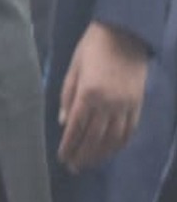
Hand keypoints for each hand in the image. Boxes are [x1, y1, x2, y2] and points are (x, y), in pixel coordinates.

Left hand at [59, 21, 147, 171]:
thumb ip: (67, 96)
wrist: (125, 34)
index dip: (69, 145)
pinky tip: (110, 151)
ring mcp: (126, 105)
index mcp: (88, 93)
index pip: (76, 127)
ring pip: (113, 138)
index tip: (62, 158)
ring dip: (100, 154)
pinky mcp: (138, 104)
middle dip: (82, 154)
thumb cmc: (91, 48)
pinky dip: (119, 144)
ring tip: (89, 163)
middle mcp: (109, 104)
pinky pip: (129, 131)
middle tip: (73, 167)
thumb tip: (64, 123)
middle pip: (94, 137)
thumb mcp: (72, 68)